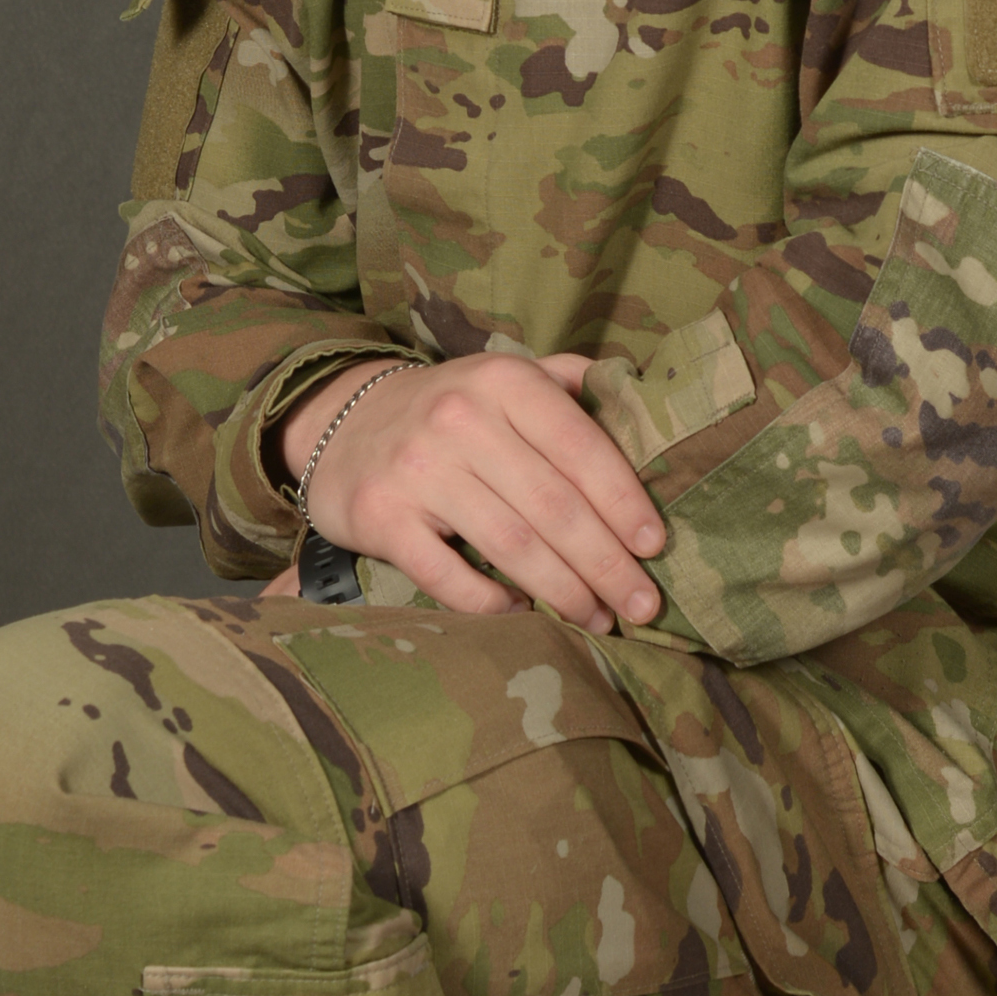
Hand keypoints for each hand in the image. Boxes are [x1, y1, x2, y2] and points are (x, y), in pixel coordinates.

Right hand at [278, 353, 663, 635]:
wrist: (341, 422)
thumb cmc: (449, 409)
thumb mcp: (504, 377)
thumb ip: (569, 382)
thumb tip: (643, 402)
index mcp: (504, 381)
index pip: (580, 446)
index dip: (623, 501)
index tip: (655, 546)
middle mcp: (460, 418)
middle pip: (553, 506)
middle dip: (606, 563)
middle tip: (642, 604)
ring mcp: (418, 469)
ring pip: (511, 545)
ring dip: (564, 591)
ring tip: (598, 618)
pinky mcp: (382, 517)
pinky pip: (448, 575)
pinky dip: (492, 602)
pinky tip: (524, 612)